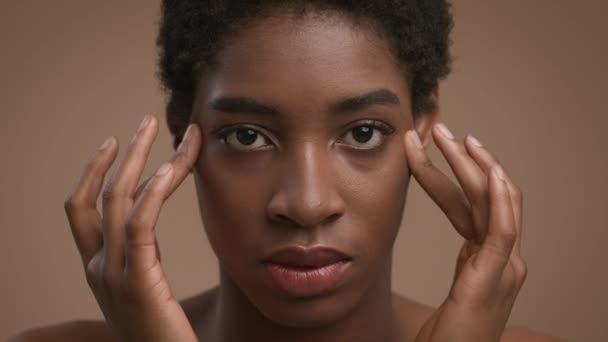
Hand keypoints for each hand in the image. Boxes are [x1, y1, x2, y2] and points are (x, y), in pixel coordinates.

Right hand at [63, 115, 201, 341]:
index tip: (113, 142)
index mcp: (98, 268)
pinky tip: (170, 168)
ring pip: (120, 201)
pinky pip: (140, 225)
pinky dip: (153, 192)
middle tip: (146, 121)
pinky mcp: (137, 282)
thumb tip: (147, 225)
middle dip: (123, 154)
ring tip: (161, 129)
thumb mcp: (145, 287)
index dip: (93, 172)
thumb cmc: (163, 333)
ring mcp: (113, 276)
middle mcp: (98, 268)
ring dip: (140, 159)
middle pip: (100, 196)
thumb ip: (140, 257)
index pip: (83, 209)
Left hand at [404, 123, 526, 341]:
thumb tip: (451, 238)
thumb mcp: (456, 292)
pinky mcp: (497, 278)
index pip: (473, 206)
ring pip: (494, 204)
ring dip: (475, 167)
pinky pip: (503, 231)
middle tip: (440, 129)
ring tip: (454, 138)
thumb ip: (461, 264)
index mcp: (490, 259)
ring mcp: (505, 267)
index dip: (454, 176)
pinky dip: (502, 200)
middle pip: (486, 198)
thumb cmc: (449, 337)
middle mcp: (503, 258)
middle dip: (463, 160)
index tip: (432, 149)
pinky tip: (492, 172)